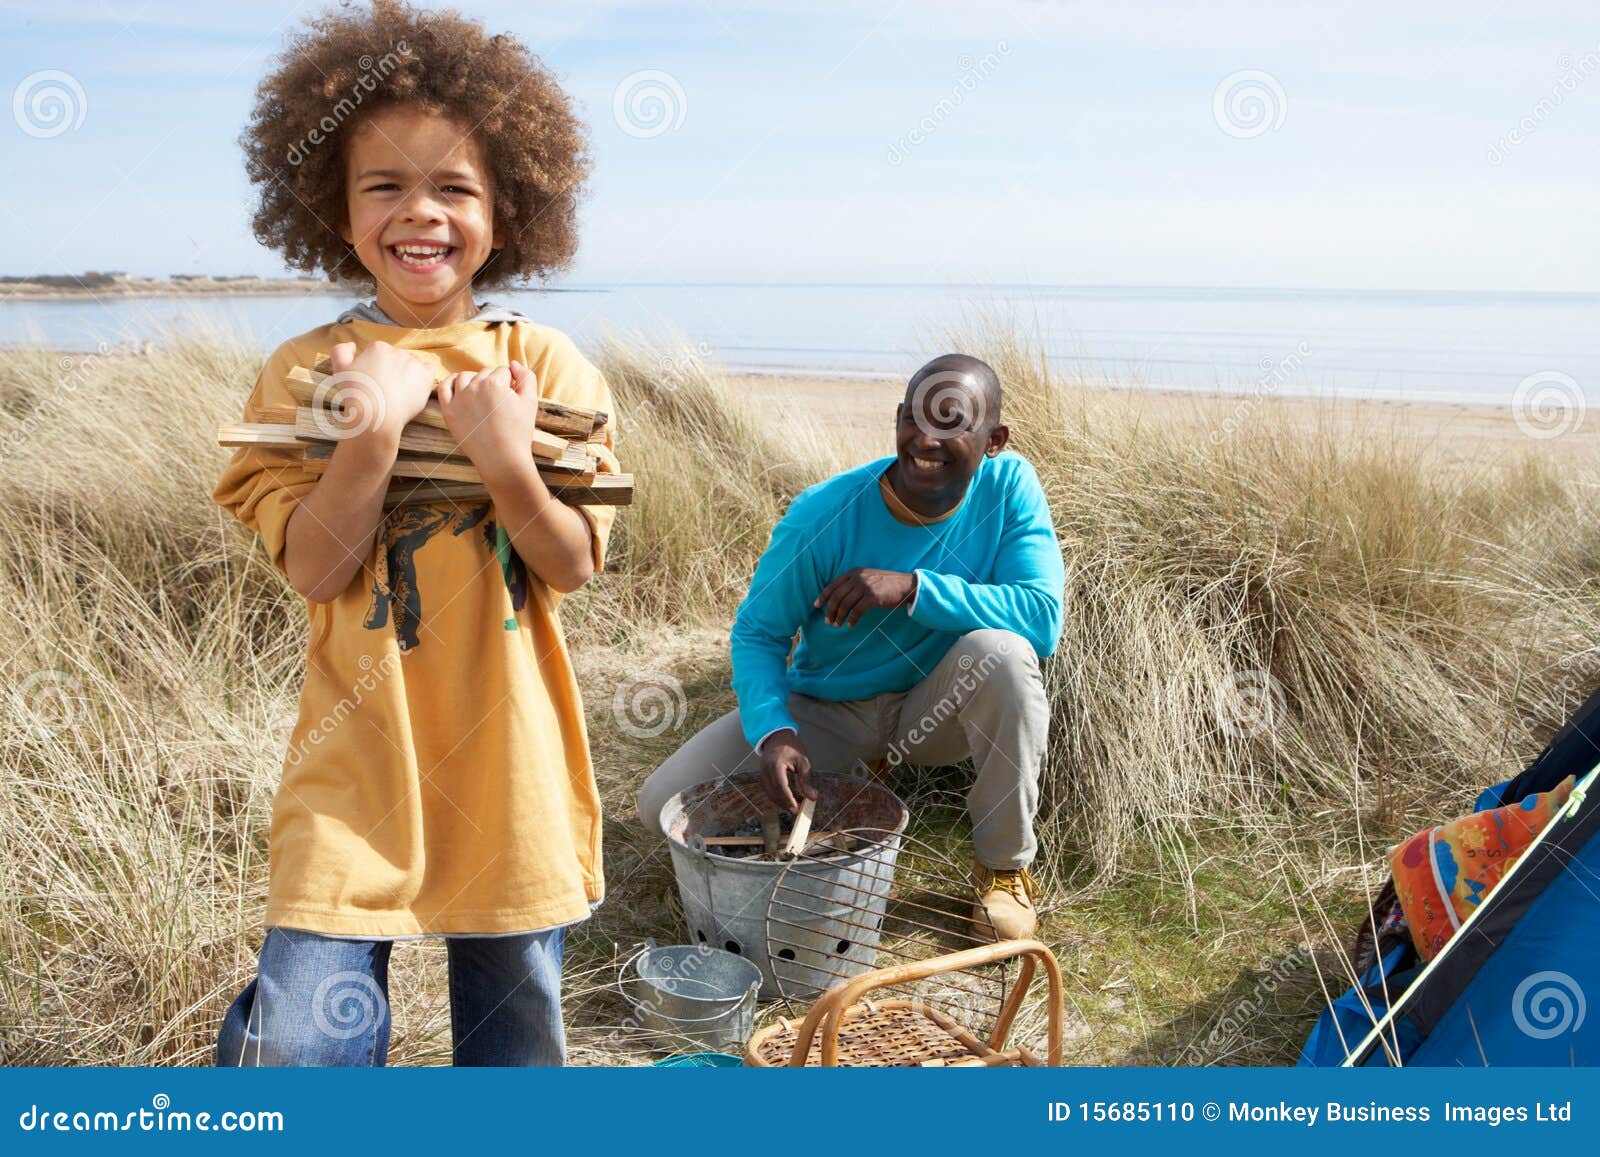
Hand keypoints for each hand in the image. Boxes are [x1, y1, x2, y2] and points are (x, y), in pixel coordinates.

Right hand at [326, 340, 434, 445]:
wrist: (374, 415)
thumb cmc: (355, 395)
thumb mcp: (340, 370)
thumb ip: (340, 351)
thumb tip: (352, 344)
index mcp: (377, 347)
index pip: (381, 354)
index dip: (378, 369)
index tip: (376, 383)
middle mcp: (396, 351)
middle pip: (397, 359)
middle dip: (393, 371)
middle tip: (388, 391)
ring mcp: (413, 362)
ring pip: (412, 365)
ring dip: (408, 375)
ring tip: (399, 393)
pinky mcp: (425, 375)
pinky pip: (428, 371)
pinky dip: (423, 379)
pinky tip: (414, 390)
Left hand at [436, 361, 541, 483]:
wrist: (502, 459)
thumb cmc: (519, 432)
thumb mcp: (531, 401)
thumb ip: (527, 376)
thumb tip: (513, 364)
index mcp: (495, 383)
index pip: (503, 371)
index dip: (511, 383)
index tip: (513, 398)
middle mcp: (474, 387)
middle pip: (485, 374)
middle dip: (494, 383)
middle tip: (499, 403)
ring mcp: (459, 399)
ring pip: (465, 377)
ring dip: (475, 381)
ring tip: (483, 396)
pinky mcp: (449, 411)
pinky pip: (444, 387)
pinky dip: (450, 382)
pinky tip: (459, 386)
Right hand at [759, 729, 817, 814]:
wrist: (777, 738)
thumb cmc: (790, 747)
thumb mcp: (802, 761)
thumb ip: (806, 780)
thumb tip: (812, 797)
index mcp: (775, 764)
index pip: (780, 786)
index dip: (788, 799)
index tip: (796, 808)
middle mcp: (766, 770)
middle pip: (774, 793)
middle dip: (786, 804)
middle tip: (799, 811)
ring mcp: (762, 774)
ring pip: (770, 794)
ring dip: (782, 802)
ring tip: (796, 805)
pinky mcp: (762, 777)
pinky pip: (769, 791)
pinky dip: (778, 797)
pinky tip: (789, 798)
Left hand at [814, 568, 915, 626]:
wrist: (905, 585)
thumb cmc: (886, 584)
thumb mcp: (868, 577)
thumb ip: (854, 583)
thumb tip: (838, 598)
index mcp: (854, 572)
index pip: (833, 585)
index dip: (823, 596)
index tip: (817, 606)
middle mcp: (858, 578)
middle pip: (837, 596)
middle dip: (830, 610)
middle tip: (828, 621)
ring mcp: (865, 587)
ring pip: (845, 604)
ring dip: (839, 616)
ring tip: (837, 625)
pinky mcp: (873, 598)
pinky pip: (857, 611)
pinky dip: (852, 619)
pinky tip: (850, 625)